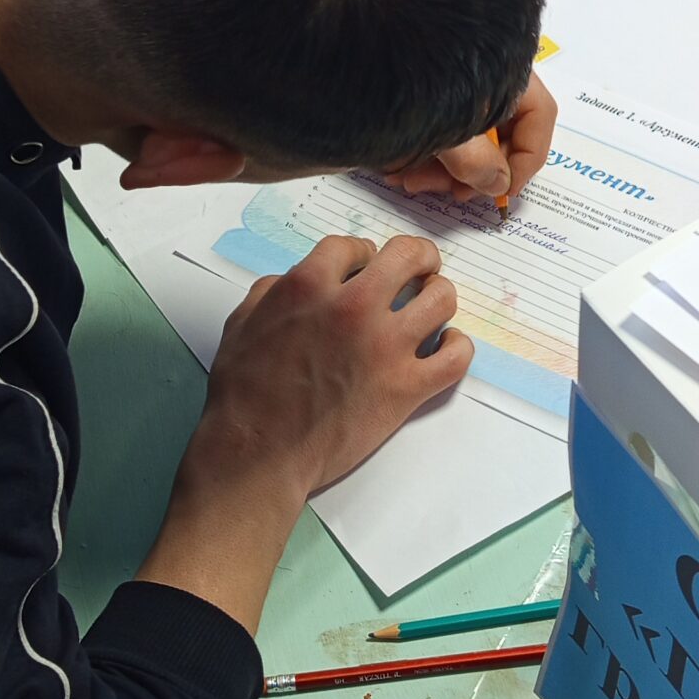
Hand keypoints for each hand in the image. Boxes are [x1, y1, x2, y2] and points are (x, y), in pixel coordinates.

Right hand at [201, 233, 468, 495]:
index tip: (365, 264)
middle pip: (408, 256)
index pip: (353, 246)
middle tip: (419, 269)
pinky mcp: (406, 387)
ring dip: (439, 297)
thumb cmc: (244, 393)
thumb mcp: (241, 324)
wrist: (259, 452)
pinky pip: (456, 356)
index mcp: (309, 286)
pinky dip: (457, 347)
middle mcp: (353, 307)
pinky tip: (444, 347)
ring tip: (431, 307)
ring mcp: (385, 347)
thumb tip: (297, 279)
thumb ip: (272, 291)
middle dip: (417, 258)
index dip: (361, 252)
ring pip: (442, 299)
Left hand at [391, 72, 557, 207]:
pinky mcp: (420, 89)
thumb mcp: (451, 131)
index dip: (526, 161)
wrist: (349, 42)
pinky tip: (395, 168)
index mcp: (505, 71)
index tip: (502, 194)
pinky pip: (434, 126)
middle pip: (499, 131)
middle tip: (450, 194)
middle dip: (472, 171)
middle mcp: (484, 74)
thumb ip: (479, 164)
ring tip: (409, 182)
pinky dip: (421, 151)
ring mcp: (452, 81)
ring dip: (441, 168)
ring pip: (463, 135)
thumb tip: (498, 185)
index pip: (539, 117)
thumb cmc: (411, 80)